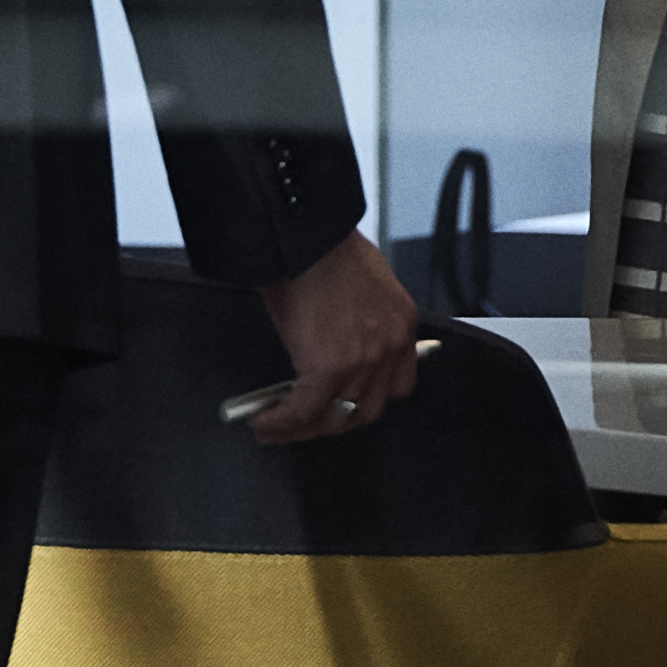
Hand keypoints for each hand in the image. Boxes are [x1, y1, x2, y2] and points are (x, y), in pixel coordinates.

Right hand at [249, 236, 425, 441]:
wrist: (308, 238)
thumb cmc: (327, 250)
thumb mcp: (363, 286)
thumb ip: (361, 321)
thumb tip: (331, 344)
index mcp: (401, 324)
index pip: (398, 385)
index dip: (367, 399)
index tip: (345, 402)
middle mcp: (390, 348)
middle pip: (367, 410)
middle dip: (333, 421)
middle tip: (305, 422)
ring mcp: (363, 363)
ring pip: (335, 418)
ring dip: (303, 428)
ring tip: (276, 426)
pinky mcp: (329, 370)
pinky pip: (304, 411)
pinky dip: (282, 422)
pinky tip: (265, 420)